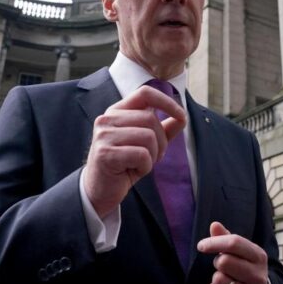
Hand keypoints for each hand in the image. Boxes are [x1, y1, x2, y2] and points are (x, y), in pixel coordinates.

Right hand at [82, 85, 185, 217]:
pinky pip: (141, 155)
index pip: (145, 93)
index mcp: (117, 111)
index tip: (181, 116)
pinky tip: (133, 171)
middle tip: (154, 157)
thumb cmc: (124, 164)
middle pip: (150, 119)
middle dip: (162, 141)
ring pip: (148, 137)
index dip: (166, 102)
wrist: (100, 190)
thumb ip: (163, 130)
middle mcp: (107, 118)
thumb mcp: (146, 144)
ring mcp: (104, 135)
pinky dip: (145, 167)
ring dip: (153, 156)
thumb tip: (182, 117)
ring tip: (141, 164)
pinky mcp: (105, 153)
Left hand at [197, 222, 268, 283]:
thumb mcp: (241, 252)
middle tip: (222, 266)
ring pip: (219, 281)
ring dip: (215, 279)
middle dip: (217, 262)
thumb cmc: (245, 268)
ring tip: (224, 279)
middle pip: (224, 261)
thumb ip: (227, 238)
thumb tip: (214, 225)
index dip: (214, 242)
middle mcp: (259, 276)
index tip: (201, 246)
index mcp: (259, 256)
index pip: (234, 242)